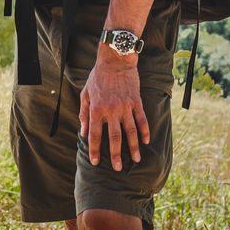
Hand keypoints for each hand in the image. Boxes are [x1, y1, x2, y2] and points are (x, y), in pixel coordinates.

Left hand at [78, 53, 148, 170]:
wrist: (115, 60)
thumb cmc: (97, 77)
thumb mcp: (85, 93)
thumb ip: (83, 113)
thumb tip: (83, 132)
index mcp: (96, 109)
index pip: (95, 134)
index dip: (95, 150)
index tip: (96, 162)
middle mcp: (111, 110)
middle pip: (114, 137)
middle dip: (115, 154)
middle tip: (118, 168)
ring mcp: (125, 106)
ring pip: (130, 132)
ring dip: (133, 147)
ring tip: (136, 160)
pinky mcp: (136, 102)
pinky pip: (141, 120)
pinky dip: (145, 131)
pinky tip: (146, 141)